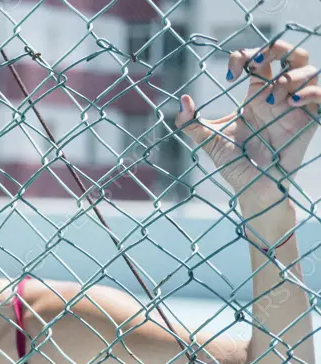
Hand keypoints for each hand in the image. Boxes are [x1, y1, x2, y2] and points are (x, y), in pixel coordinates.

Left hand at [175, 40, 320, 206]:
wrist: (251, 188)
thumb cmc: (234, 164)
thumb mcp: (208, 140)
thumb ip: (190, 122)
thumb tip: (183, 101)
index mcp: (256, 95)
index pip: (259, 60)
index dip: (246, 55)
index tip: (231, 73)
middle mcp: (278, 96)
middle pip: (291, 55)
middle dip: (277, 48)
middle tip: (257, 63)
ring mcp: (296, 108)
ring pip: (309, 71)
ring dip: (291, 76)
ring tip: (273, 97)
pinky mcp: (309, 122)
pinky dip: (311, 92)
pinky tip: (293, 102)